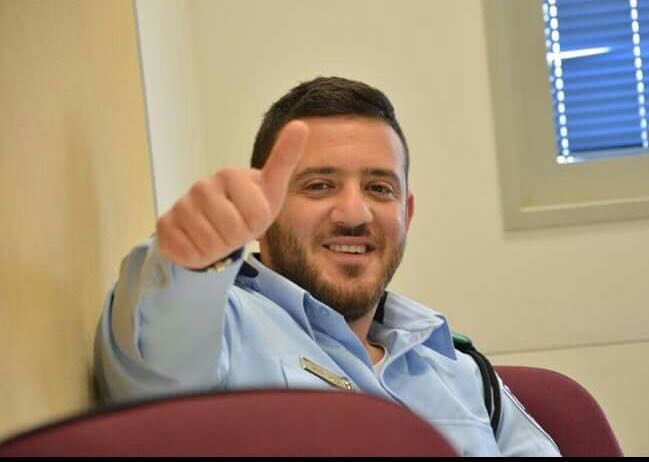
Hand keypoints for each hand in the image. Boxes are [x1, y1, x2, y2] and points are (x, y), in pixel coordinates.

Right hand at [156, 120, 308, 268]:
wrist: (214, 226)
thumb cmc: (247, 207)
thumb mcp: (272, 188)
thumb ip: (285, 158)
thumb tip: (301, 124)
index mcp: (230, 175)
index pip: (256, 216)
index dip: (257, 225)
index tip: (251, 216)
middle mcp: (203, 186)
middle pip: (233, 232)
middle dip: (237, 239)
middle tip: (233, 229)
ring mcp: (182, 204)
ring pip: (210, 245)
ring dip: (218, 248)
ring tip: (217, 235)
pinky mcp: (165, 224)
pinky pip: (189, 252)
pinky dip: (198, 256)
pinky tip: (198, 241)